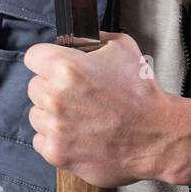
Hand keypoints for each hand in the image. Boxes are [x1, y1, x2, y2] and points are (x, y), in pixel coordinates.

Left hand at [23, 31, 175, 187]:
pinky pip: (40, 140)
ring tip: (80, 116)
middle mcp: (56, 96)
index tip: (53, 67)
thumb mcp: (123, 47)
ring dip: (52, 114)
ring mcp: (55, 127)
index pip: (33, 56)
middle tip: (77, 95)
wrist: (157, 136)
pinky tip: (77, 134)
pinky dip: (55, 138)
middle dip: (52, 88)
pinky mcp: (56, 153)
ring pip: (36, 114)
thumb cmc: (142, 92)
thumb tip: (74, 38)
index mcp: (67, 67)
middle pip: (34, 86)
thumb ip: (92, 38)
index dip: (46, 60)